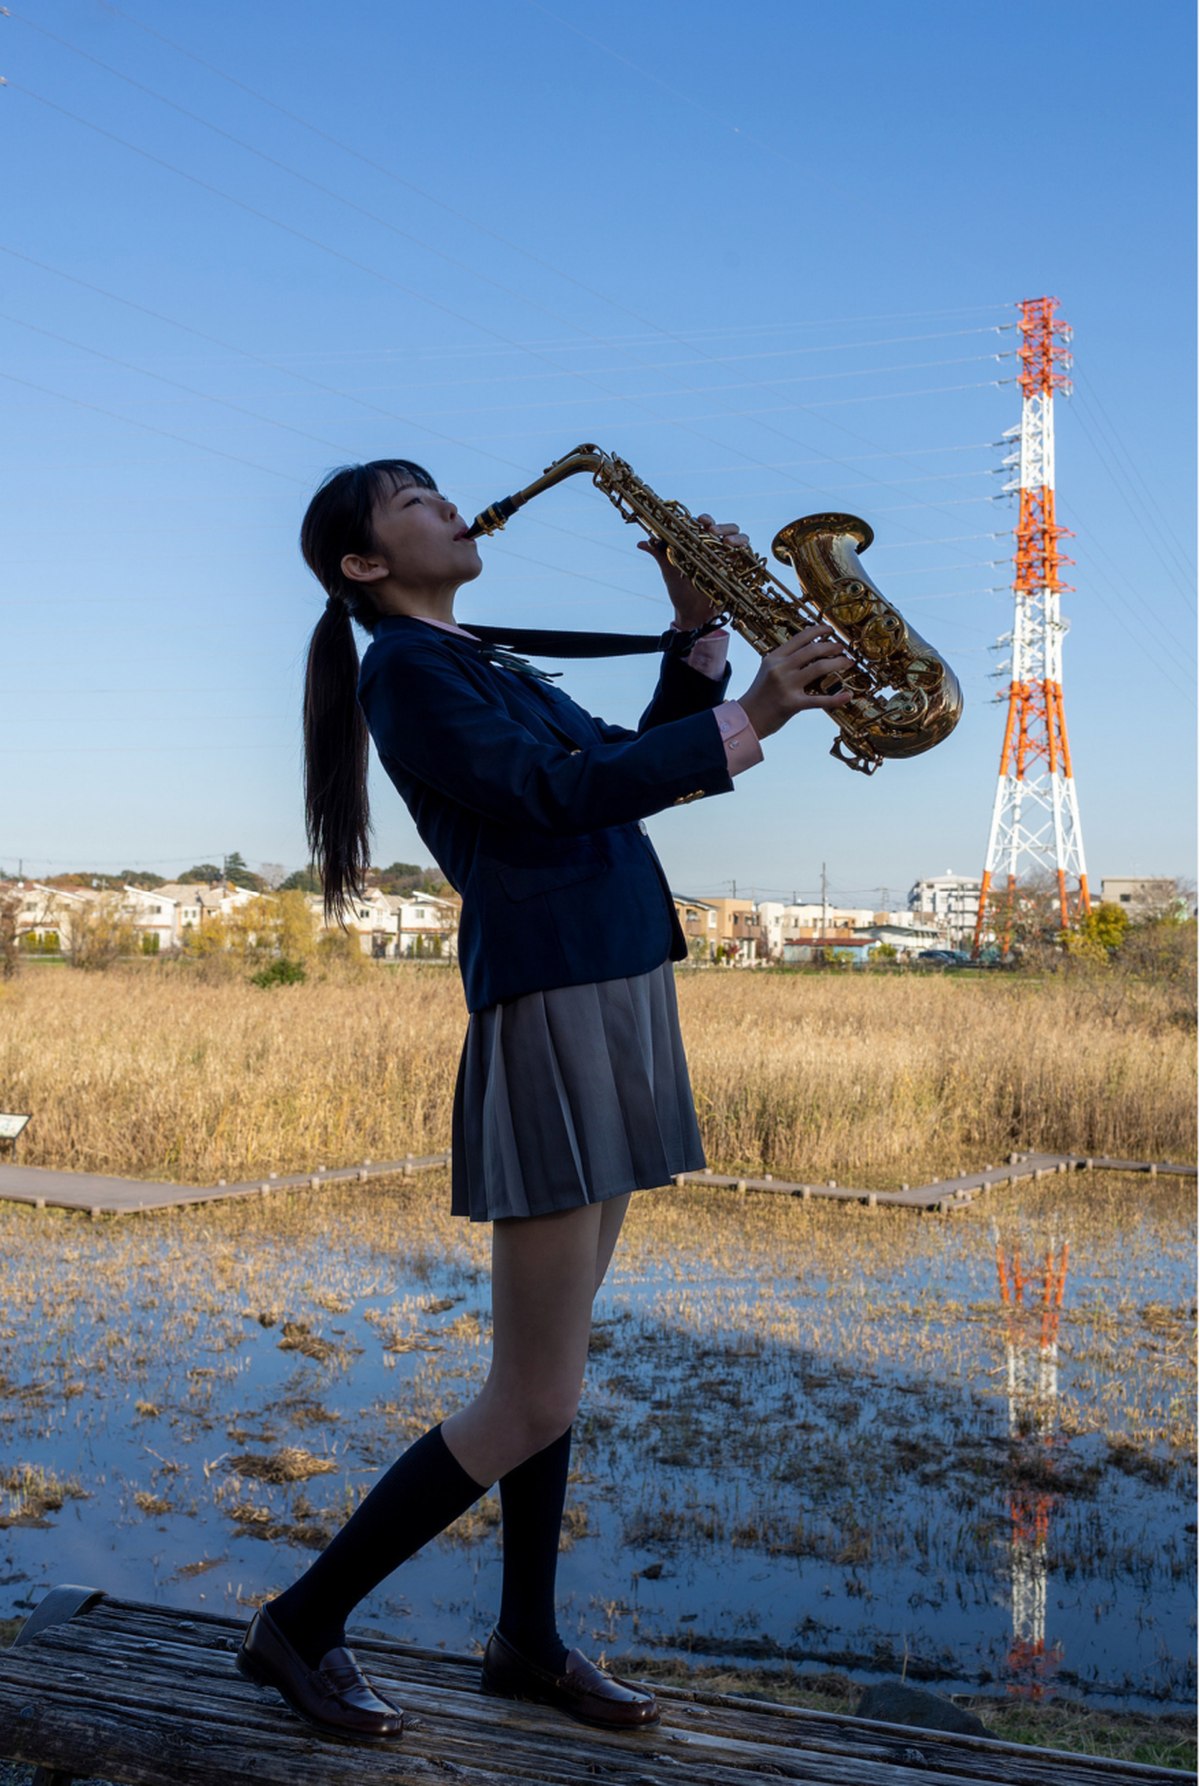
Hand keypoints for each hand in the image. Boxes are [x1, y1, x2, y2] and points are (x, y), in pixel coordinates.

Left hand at [637, 513, 747, 629]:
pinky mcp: (738, 572)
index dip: (705, 519)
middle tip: (713, 531)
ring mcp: (729, 559)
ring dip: (736, 538)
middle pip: (727, 528)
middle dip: (722, 527)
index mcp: (700, 543)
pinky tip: (737, 557)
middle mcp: (717, 549)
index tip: (700, 521)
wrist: (691, 615)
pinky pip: (747, 559)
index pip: (706, 525)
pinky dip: (745, 554)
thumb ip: (659, 555)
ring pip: (741, 540)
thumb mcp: (669, 572)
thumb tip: (642, 542)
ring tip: (727, 544)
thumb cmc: (680, 591)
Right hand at [737, 625, 857, 739]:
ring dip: (838, 663)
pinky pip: (819, 700)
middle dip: (832, 646)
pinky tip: (847, 696)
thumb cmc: (760, 695)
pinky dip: (836, 698)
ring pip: (819, 668)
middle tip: (842, 648)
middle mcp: (780, 669)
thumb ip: (786, 661)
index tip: (830, 630)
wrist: (747, 718)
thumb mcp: (768, 671)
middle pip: (813, 650)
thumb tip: (810, 652)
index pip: (800, 637)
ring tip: (847, 663)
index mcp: (774, 658)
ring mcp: (786, 686)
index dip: (818, 630)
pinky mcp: (792, 704)